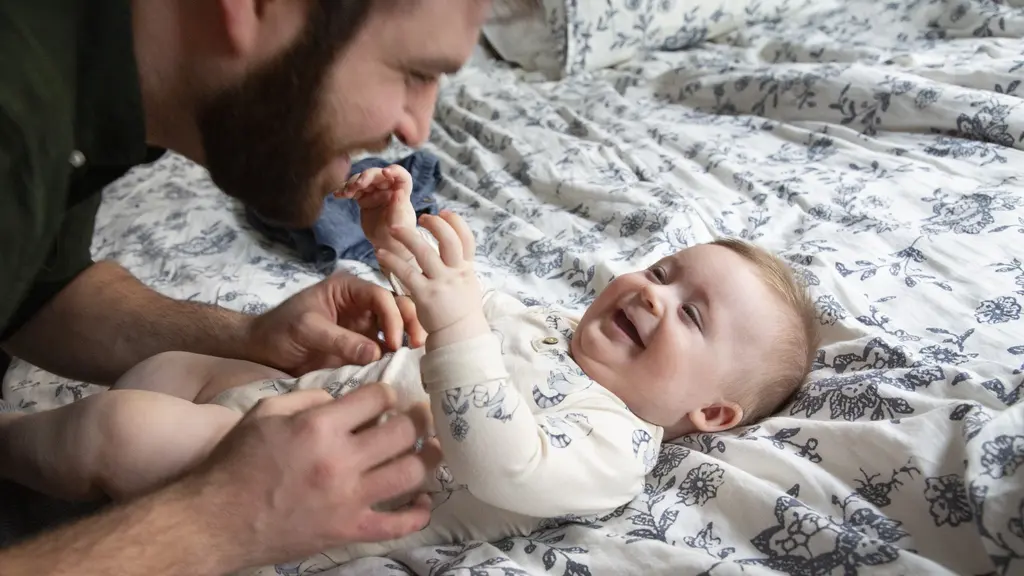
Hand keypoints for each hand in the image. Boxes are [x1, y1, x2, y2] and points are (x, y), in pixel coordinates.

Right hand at [178, 384, 442, 570]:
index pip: (377, 398)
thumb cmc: (236, 463)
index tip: (389, 397)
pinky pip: (398, 525)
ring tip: (432, 449)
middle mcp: (340, 461)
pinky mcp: (349, 530)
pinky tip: (424, 499)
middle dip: (417, 419)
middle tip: (419, 417)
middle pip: (403, 432)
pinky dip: (418, 512)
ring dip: (429, 458)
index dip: (388, 393)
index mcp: (319, 427)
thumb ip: (308, 397)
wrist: (216, 520)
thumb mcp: (265, 412)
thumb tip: (342, 396)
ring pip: (411, 473)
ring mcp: (349, 499)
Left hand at [246, 273, 426, 374]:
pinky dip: (396, 356)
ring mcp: (364, 326)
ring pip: (397, 327)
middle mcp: (361, 305)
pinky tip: (403, 367)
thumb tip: (376, 353)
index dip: (392, 316)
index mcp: (348, 289)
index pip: (380, 296)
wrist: (262, 350)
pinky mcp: (363, 347)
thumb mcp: (306, 330)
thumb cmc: (279, 330)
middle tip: (417, 345)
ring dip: (408, 338)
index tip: (393, 341)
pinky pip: (386, 349)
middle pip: (397, 307)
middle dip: (410, 323)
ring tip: (415, 357)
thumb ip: (339, 340)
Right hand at [336, 164, 416, 259]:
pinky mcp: (363, 198)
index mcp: (402, 193)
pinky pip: (353, 190)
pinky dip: (345, 190)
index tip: (385, 172)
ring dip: (353, 183)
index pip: (401, 177)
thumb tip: (398, 192)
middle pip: (378, 175)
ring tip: (345, 193)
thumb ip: (399, 210)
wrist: (386, 245)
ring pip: (363, 180)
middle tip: (356, 185)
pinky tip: (338, 194)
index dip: (395, 171)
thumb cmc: (398, 236)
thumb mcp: (401, 226)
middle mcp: (389, 189)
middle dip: (366, 176)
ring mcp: (375, 193)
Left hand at [375, 212, 488, 349]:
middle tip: (420, 218)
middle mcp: (456, 273)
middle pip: (448, 240)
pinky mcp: (425, 295)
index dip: (456, 223)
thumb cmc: (460, 312)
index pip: (467, 239)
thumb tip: (452, 249)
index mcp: (467, 269)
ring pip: (424, 252)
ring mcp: (441, 284)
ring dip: (407, 236)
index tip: (443, 213)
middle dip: (435, 224)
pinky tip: (380, 253)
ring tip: (393, 229)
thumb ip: (460, 267)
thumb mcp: (469, 286)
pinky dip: (392, 260)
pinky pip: (406, 272)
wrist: (460, 338)